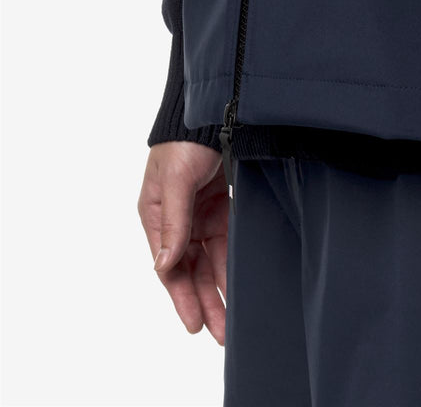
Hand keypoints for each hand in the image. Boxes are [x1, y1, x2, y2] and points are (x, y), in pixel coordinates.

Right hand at [138, 141, 228, 344]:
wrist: (212, 110)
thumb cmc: (184, 142)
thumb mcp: (176, 181)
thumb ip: (172, 223)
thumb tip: (164, 264)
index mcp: (157, 217)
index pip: (170, 268)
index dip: (182, 297)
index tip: (195, 324)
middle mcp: (178, 221)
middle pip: (192, 270)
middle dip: (206, 301)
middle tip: (223, 333)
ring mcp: (200, 214)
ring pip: (211, 260)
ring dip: (221, 286)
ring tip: (235, 317)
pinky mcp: (221, 206)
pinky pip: (227, 240)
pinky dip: (232, 260)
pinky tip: (241, 279)